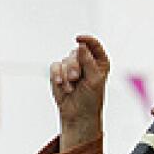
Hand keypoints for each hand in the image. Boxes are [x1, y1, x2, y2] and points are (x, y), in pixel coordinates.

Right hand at [50, 35, 109, 150]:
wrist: (77, 114)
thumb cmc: (91, 99)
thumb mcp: (94, 79)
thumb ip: (88, 61)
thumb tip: (81, 45)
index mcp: (99, 61)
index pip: (93, 44)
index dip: (86, 39)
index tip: (78, 39)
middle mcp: (85, 61)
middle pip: (76, 52)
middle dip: (74, 65)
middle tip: (76, 78)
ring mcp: (71, 66)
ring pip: (64, 60)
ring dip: (66, 74)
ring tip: (71, 87)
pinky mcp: (59, 73)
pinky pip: (54, 66)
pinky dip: (57, 75)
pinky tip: (62, 84)